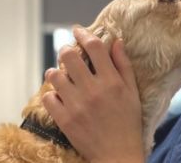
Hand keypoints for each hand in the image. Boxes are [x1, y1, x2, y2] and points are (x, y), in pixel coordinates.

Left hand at [42, 27, 143, 162]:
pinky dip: (52, 94)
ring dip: (56, 71)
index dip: (84, 34)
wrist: (117, 154)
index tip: (78, 30)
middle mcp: (93, 90)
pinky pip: (48, 97)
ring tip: (61, 75)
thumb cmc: (128, 122)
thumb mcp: (132, 92)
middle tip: (67, 53)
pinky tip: (60, 96)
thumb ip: (123, 65)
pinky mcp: (64, 119)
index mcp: (111, 81)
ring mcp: (76, 104)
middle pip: (69, 56)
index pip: (94, 47)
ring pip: (54, 75)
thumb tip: (115, 41)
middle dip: (66, 50)